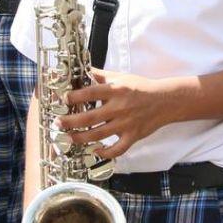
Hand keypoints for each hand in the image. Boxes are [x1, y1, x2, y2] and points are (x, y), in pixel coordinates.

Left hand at [57, 70, 174, 159]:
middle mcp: (119, 107)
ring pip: (99, 135)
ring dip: (81, 138)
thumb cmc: (141, 87)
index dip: (74, 97)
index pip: (90, 93)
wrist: (165, 100)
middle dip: (70, 122)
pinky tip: (95, 151)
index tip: (63, 100)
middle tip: (57, 124)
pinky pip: (118, 149)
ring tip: (68, 138)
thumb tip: (83, 70)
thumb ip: (101, 75)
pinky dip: (105, 152)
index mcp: (116, 90)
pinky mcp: (133, 136)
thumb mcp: (121, 76)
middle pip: (90, 117)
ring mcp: (126, 124)